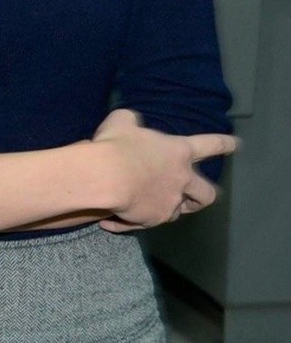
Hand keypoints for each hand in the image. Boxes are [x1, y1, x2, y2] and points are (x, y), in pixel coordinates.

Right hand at [91, 109, 236, 231]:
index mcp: (178, 151)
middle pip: (206, 193)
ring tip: (151, 207)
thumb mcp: (122, 121)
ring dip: (168, 208)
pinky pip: (144, 222)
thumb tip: (132, 125)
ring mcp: (170, 202)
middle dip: (202, 195)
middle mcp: (181, 179)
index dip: (223, 144)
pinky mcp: (154, 219)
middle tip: (194, 196)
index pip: (209, 145)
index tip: (236, 144)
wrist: (106, 176)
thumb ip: (132, 123)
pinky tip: (110, 221)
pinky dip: (129, 221)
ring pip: (178, 211)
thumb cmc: (117, 145)